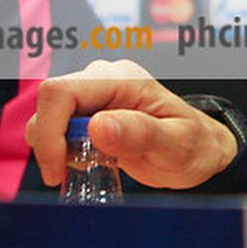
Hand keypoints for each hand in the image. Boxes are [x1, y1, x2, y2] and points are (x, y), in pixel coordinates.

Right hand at [25, 59, 239, 188]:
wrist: (200, 152)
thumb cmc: (196, 146)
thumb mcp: (176, 144)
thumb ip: (140, 133)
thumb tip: (97, 126)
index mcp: (123, 78)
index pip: (60, 91)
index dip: (49, 129)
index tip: (58, 166)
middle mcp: (103, 80)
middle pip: (47, 104)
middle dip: (52, 142)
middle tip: (79, 169)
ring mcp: (94, 96)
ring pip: (46, 118)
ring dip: (57, 148)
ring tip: (95, 162)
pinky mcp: (88, 113)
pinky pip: (56, 129)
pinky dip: (63, 150)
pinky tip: (94, 159)